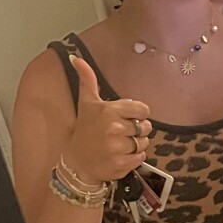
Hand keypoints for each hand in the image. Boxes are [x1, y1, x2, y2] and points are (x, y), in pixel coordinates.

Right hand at [62, 56, 151, 185]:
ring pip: (144, 143)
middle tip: (120, 134)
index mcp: (109, 111)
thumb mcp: (86, 103)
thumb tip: (76, 57)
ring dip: (136, 145)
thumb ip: (87, 80)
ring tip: (119, 145)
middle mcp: (114, 128)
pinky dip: (134, 158)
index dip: (137, 115)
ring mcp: (117, 148)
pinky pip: (142, 157)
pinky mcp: (121, 164)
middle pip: (146, 127)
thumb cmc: (85, 130)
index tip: (125, 119)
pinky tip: (120, 156)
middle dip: (136, 131)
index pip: (143, 110)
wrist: (77, 163)